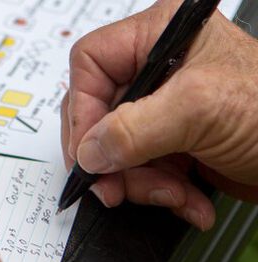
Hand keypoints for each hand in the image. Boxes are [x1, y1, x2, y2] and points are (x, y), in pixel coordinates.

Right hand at [61, 0, 257, 230]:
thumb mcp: (200, 110)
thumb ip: (134, 129)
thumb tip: (88, 151)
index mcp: (159, 39)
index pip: (91, 66)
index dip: (82, 112)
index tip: (87, 155)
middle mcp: (155, 74)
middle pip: (100, 116)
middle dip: (113, 161)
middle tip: (117, 189)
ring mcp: (161, 113)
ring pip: (118, 153)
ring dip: (141, 184)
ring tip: (173, 196)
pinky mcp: (168, 145)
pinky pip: (140, 171)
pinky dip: (159, 193)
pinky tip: (187, 201)